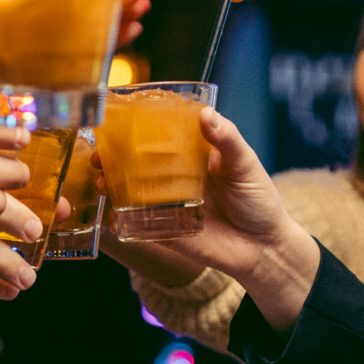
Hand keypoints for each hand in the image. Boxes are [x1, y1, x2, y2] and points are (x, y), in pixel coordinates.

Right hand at [112, 107, 320, 330]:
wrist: (263, 249)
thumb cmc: (260, 201)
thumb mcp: (246, 164)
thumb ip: (227, 140)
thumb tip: (206, 114)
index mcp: (194, 156)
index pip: (162, 136)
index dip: (138, 129)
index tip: (118, 122)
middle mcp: (177, 177)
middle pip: (138, 163)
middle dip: (114, 158)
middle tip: (99, 155)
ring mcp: (169, 204)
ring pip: (132, 192)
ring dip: (111, 186)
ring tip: (101, 182)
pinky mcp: (166, 230)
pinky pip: (138, 223)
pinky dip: (119, 219)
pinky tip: (108, 214)